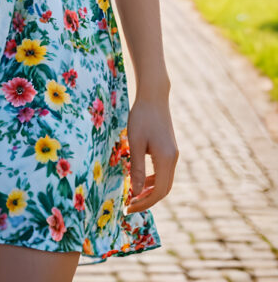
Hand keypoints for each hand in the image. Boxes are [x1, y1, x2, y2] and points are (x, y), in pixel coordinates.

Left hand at [125, 95, 177, 213]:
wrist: (154, 96)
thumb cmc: (142, 117)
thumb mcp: (135, 143)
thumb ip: (136, 168)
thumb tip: (135, 192)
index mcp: (165, 160)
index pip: (158, 192)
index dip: (143, 203)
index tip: (128, 207)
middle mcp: (173, 159)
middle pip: (164, 189)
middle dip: (147, 200)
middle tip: (130, 204)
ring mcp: (173, 153)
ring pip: (164, 181)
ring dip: (150, 189)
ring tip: (133, 193)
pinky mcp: (170, 148)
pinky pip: (163, 171)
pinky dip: (153, 178)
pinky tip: (139, 176)